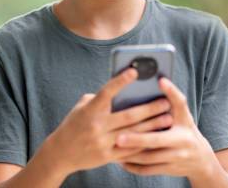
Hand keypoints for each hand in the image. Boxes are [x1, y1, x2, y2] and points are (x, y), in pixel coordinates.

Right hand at [46, 68, 173, 174]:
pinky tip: (157, 136)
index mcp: (90, 110)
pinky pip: (129, 150)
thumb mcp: (82, 107)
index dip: (120, 81)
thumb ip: (100, 98)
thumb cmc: (74, 124)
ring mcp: (102, 143)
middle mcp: (96, 126)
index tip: (135, 71)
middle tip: (165, 101)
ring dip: (152, 125)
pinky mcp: (107, 157)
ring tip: (168, 118)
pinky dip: (144, 142)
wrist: (60, 153)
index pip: (107, 92)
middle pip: (128, 115)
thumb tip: (124, 88)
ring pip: (133, 133)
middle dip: (149, 108)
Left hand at [116, 78, 217, 179]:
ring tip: (113, 148)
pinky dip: (133, 167)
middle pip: (151, 149)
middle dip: (134, 144)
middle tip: (115, 139)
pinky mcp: (167, 172)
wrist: (200, 159)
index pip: (160, 134)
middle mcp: (178, 151)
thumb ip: (173, 96)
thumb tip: (161, 80)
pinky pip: (147, 171)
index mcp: (181, 134)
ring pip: (146, 162)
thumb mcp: (184, 113)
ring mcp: (172, 163)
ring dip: (129, 156)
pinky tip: (120, 161)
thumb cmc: (187, 128)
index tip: (122, 132)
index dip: (141, 134)